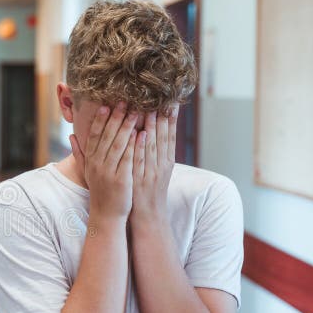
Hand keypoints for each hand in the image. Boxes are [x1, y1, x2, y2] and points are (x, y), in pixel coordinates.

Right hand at [72, 102, 137, 219]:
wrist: (106, 215)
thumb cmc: (99, 191)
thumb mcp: (86, 171)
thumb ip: (79, 153)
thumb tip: (70, 136)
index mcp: (90, 160)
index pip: (94, 136)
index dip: (100, 120)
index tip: (106, 104)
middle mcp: (97, 164)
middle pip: (107, 136)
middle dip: (116, 117)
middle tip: (124, 101)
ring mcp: (109, 172)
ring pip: (118, 145)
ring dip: (127, 127)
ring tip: (136, 112)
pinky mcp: (121, 180)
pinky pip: (128, 159)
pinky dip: (134, 146)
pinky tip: (141, 134)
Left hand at [132, 106, 177, 222]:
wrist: (148, 215)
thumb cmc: (149, 190)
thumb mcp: (158, 169)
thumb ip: (157, 151)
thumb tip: (153, 131)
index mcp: (167, 161)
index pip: (170, 136)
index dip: (172, 119)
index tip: (172, 101)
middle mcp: (162, 165)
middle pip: (164, 137)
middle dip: (164, 117)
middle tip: (163, 98)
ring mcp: (151, 172)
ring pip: (153, 146)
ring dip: (152, 127)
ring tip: (150, 108)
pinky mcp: (140, 179)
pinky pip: (139, 160)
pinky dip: (140, 146)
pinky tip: (140, 134)